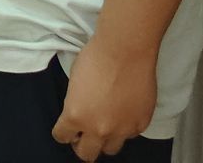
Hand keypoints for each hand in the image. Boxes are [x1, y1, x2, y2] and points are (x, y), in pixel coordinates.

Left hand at [52, 40, 157, 159]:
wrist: (125, 49)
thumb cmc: (95, 57)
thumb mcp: (74, 82)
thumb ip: (76, 104)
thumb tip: (81, 112)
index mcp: (75, 116)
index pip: (62, 137)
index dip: (63, 132)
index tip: (67, 128)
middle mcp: (98, 129)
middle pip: (86, 154)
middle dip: (82, 145)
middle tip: (84, 134)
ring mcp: (121, 129)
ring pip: (110, 149)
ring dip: (105, 140)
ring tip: (106, 123)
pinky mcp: (140, 124)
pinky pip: (130, 135)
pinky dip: (125, 127)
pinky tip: (123, 111)